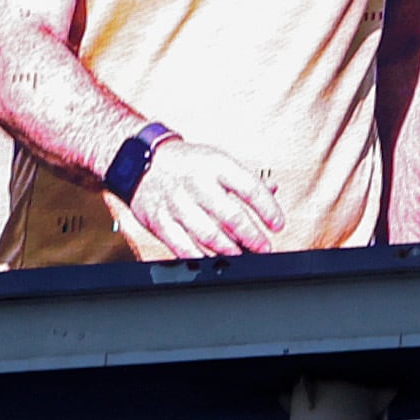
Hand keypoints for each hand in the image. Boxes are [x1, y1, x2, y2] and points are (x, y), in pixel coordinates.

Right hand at [127, 140, 285, 257]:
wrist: (141, 160)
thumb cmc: (185, 162)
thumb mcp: (217, 160)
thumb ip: (246, 178)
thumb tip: (273, 190)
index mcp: (215, 164)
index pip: (250, 188)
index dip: (268, 210)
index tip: (277, 225)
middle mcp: (196, 183)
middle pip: (231, 216)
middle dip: (252, 237)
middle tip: (263, 247)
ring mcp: (177, 203)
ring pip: (208, 235)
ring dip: (230, 250)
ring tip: (241, 255)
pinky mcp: (160, 221)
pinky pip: (183, 246)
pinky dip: (202, 257)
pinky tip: (214, 260)